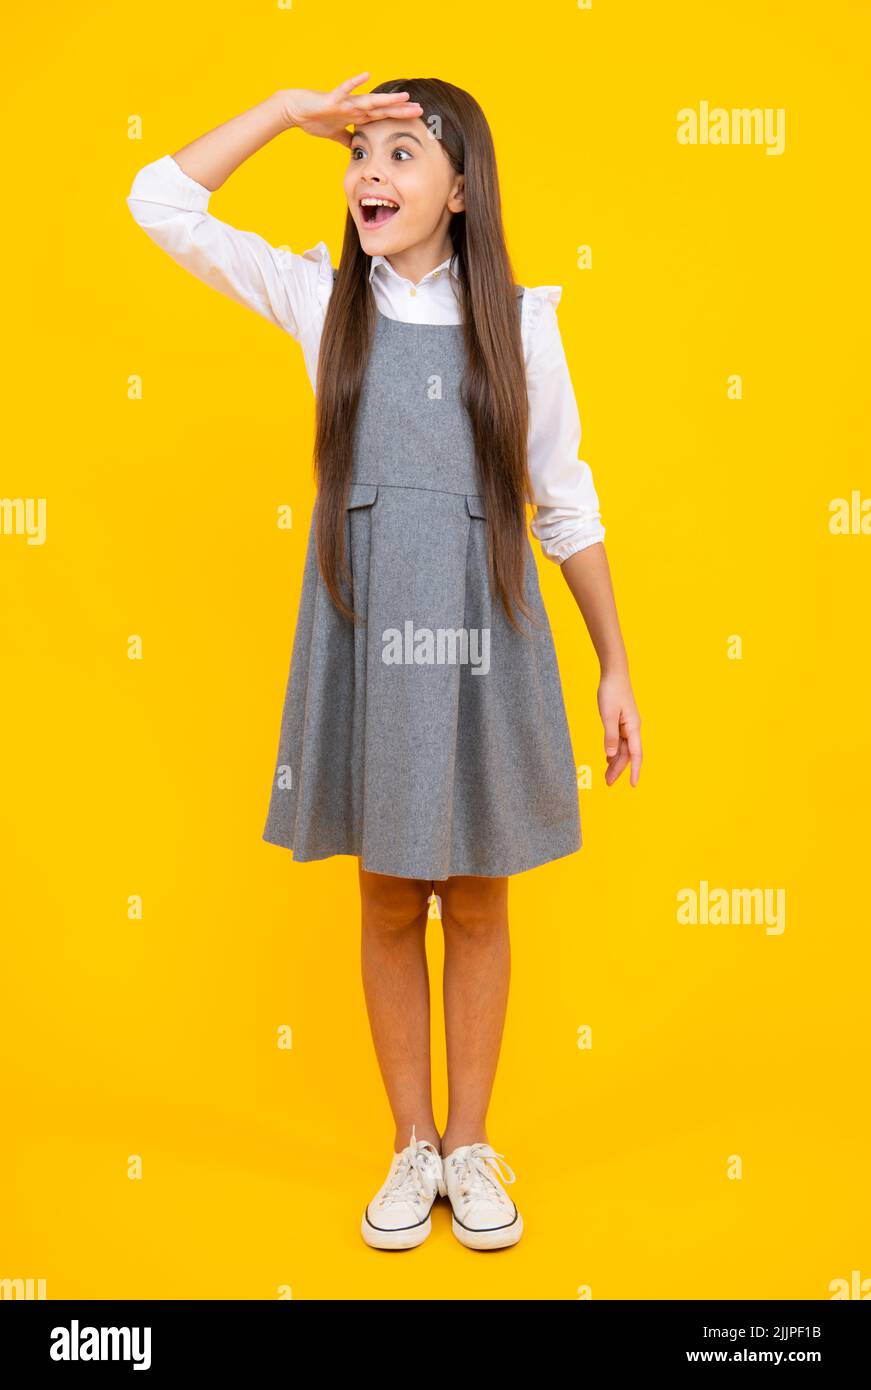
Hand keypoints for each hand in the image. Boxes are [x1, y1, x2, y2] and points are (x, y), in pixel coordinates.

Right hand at [278, 73, 422, 145]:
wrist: (296, 109)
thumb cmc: (314, 119)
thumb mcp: (334, 135)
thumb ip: (347, 139)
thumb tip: (355, 149)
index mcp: (356, 115)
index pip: (382, 117)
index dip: (399, 117)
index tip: (416, 118)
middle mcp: (354, 107)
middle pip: (382, 109)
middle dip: (400, 110)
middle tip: (420, 109)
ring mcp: (345, 102)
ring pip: (369, 100)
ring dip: (386, 99)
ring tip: (403, 96)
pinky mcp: (332, 100)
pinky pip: (344, 90)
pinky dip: (354, 83)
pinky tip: (366, 75)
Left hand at [597, 670, 641, 786]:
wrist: (614, 674)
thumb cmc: (612, 691)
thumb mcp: (607, 715)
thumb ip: (610, 735)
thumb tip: (610, 755)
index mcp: (633, 727)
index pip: (636, 754)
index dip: (635, 771)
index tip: (633, 785)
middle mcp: (632, 728)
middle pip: (628, 754)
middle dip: (619, 769)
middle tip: (608, 783)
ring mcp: (627, 725)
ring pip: (623, 749)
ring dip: (615, 762)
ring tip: (606, 776)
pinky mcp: (621, 722)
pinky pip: (619, 741)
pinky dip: (614, 751)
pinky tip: (608, 758)